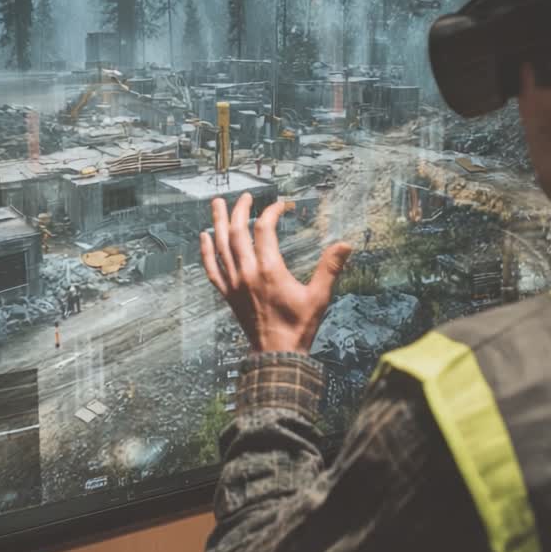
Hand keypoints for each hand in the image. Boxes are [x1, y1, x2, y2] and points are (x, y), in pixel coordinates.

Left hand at [200, 193, 351, 354]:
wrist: (277, 354)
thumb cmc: (299, 326)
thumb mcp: (319, 297)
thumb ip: (330, 268)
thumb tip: (345, 245)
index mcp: (269, 270)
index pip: (265, 229)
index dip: (271, 212)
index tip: (281, 205)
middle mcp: (247, 273)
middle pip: (238, 232)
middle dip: (241, 210)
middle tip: (246, 196)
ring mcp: (234, 284)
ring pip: (221, 246)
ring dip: (218, 222)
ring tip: (217, 203)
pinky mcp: (227, 294)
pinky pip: (212, 268)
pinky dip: (206, 251)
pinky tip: (204, 236)